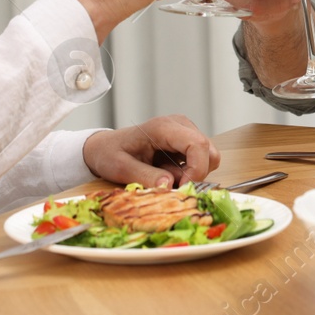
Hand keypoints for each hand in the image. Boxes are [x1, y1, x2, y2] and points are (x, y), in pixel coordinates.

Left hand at [81, 115, 221, 186]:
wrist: (106, 148)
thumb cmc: (110, 154)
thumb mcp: (120, 167)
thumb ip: (144, 176)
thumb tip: (169, 186)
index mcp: (163, 127)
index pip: (197, 144)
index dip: (197, 169)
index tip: (182, 188)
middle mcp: (179, 125)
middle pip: (208, 152)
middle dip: (196, 175)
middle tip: (173, 187)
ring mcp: (185, 133)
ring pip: (208, 158)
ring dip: (191, 175)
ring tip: (164, 177)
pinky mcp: (186, 143)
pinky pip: (200, 161)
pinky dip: (188, 174)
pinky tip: (167, 173)